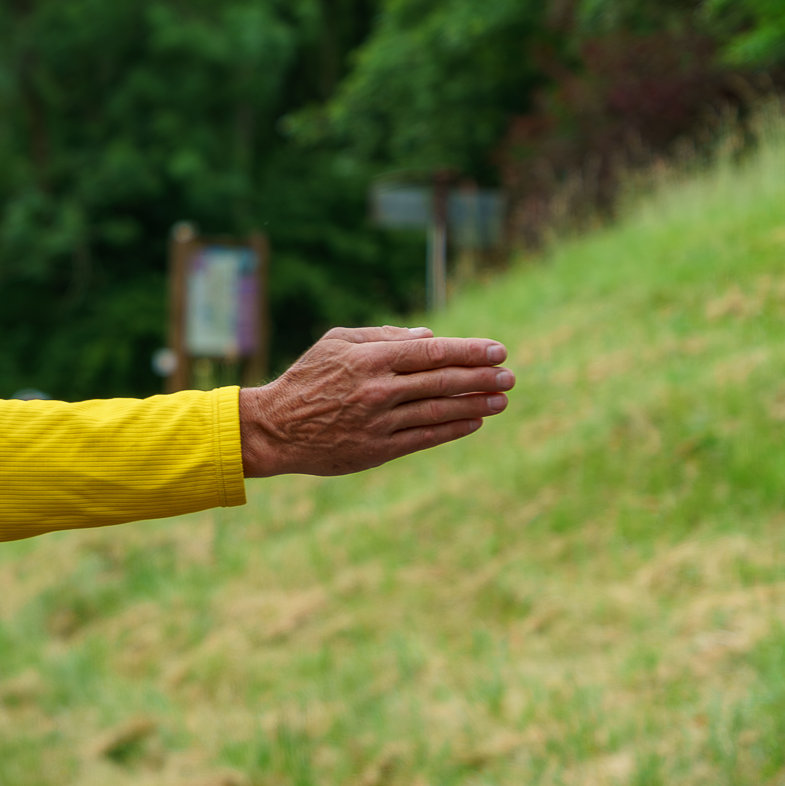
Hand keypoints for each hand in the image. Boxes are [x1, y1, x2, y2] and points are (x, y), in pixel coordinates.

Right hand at [238, 326, 512, 477]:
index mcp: (369, 358)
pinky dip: (453, 429)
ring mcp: (379, 422)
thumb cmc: (305, 379)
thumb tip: (429, 336)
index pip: (431, 351)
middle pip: (442, 381)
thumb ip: (381, 336)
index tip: (498, 351)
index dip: (469, 351)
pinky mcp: (377, 449)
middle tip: (510, 376)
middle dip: (482, 378)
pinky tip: (474, 422)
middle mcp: (378, 389)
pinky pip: (425, 437)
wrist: (274, 429)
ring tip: (501, 400)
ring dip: (476, 405)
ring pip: (438, 410)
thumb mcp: (335, 344)